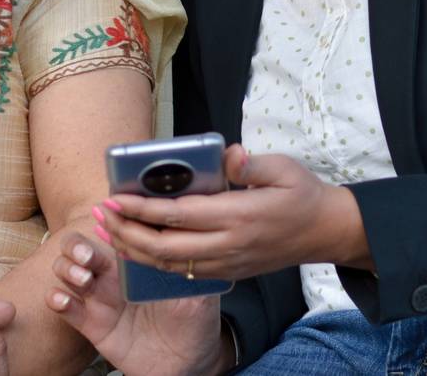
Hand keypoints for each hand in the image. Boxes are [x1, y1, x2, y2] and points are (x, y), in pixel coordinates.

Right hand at [45, 231, 224, 375]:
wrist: (188, 364)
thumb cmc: (195, 322)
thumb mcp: (198, 291)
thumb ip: (188, 268)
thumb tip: (185, 240)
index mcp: (136, 261)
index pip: (113, 232)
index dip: (104, 224)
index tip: (102, 218)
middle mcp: (113, 275)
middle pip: (79, 246)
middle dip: (76, 246)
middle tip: (87, 257)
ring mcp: (100, 298)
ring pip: (66, 270)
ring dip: (66, 269)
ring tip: (84, 281)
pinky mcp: (91, 324)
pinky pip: (65, 307)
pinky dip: (57, 299)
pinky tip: (64, 300)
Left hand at [99, 144, 370, 281]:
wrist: (325, 232)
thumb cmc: (302, 194)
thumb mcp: (283, 169)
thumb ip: (251, 164)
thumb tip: (228, 154)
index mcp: (237, 217)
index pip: (178, 215)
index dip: (142, 209)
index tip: (115, 198)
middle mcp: (228, 245)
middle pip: (164, 247)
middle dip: (126, 232)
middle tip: (100, 214)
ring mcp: (226, 263)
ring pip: (169, 264)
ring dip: (134, 250)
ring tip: (108, 231)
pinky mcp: (227, 272)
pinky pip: (183, 272)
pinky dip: (154, 262)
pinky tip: (136, 247)